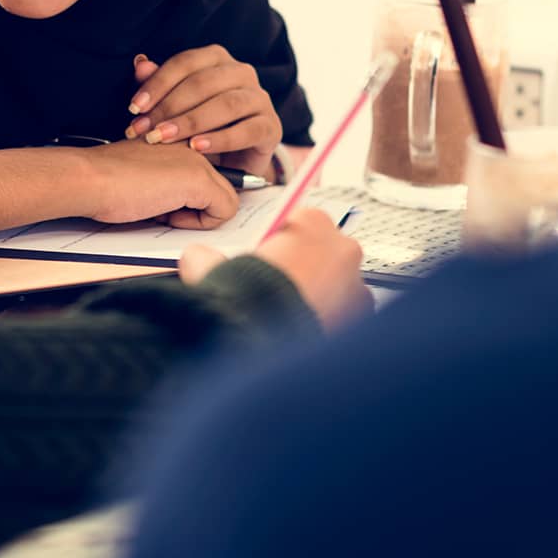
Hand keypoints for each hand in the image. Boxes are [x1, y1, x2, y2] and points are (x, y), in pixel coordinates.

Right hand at [78, 140, 239, 228]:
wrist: (88, 179)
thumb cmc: (104, 180)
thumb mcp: (145, 175)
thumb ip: (168, 180)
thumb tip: (186, 204)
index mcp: (179, 139)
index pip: (206, 174)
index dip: (188, 197)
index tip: (162, 200)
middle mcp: (193, 145)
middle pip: (219, 187)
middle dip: (195, 208)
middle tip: (160, 208)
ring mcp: (199, 160)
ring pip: (225, 199)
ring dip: (195, 215)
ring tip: (160, 208)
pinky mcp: (200, 179)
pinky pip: (224, 211)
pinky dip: (198, 223)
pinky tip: (166, 213)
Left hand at [125, 48, 282, 175]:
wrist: (234, 162)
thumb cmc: (201, 128)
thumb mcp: (176, 109)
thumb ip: (161, 86)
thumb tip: (140, 64)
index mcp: (217, 60)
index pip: (185, 63)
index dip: (157, 84)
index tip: (134, 108)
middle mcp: (242, 72)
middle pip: (204, 83)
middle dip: (169, 107)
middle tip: (144, 130)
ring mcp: (260, 98)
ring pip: (227, 104)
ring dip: (191, 122)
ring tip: (165, 138)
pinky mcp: (272, 126)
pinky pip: (248, 130)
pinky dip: (221, 139)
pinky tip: (197, 148)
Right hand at [178, 208, 370, 326]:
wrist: (260, 336)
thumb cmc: (241, 295)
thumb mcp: (210, 264)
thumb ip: (207, 255)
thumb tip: (196, 257)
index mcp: (311, 221)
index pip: (300, 223)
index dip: (282, 243)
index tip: (272, 259)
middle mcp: (343, 246)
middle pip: (326, 251)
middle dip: (308, 267)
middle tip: (282, 288)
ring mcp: (357, 281)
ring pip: (339, 283)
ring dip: (322, 294)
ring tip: (293, 313)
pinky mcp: (362, 314)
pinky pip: (346, 312)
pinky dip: (329, 318)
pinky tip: (306, 328)